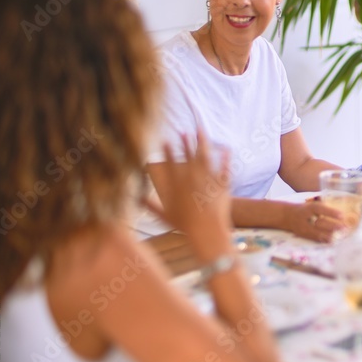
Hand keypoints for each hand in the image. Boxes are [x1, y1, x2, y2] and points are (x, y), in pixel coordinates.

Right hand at [145, 131, 231, 256]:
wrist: (207, 231)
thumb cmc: (185, 226)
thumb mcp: (164, 216)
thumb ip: (150, 205)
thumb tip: (135, 199)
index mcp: (177, 185)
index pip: (170, 163)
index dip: (168, 151)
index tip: (166, 140)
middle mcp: (192, 178)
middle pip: (188, 156)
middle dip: (185, 142)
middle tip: (183, 132)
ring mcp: (207, 179)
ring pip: (205, 156)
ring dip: (203, 142)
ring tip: (201, 130)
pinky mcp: (222, 183)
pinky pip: (224, 167)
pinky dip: (225, 157)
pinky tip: (226, 148)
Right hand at [282, 201, 345, 242]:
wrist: (286, 216)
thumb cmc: (303, 209)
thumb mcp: (311, 205)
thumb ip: (324, 208)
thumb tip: (342, 211)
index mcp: (308, 208)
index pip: (319, 208)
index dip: (331, 212)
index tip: (343, 215)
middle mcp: (305, 218)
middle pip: (320, 223)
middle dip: (334, 226)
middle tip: (346, 227)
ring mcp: (303, 228)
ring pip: (319, 233)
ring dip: (332, 234)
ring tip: (343, 234)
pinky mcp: (304, 236)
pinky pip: (316, 238)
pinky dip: (326, 239)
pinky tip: (335, 240)